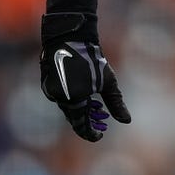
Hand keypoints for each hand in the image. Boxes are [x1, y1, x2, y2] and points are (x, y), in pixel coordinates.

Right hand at [40, 12, 130, 141]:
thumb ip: (116, 103)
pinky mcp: (48, 85)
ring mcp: (51, 92)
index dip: (91, 133)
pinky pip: (62, 99)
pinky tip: (85, 97)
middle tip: (101, 122)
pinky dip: (73, 102)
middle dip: (88, 121)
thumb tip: (127, 121)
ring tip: (96, 107)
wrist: (70, 39)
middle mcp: (59, 98)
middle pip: (74, 118)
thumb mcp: (108, 82)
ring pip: (68, 109)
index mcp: (74, 99)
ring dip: (81, 111)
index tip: (100, 136)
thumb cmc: (93, 60)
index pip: (81, 125)